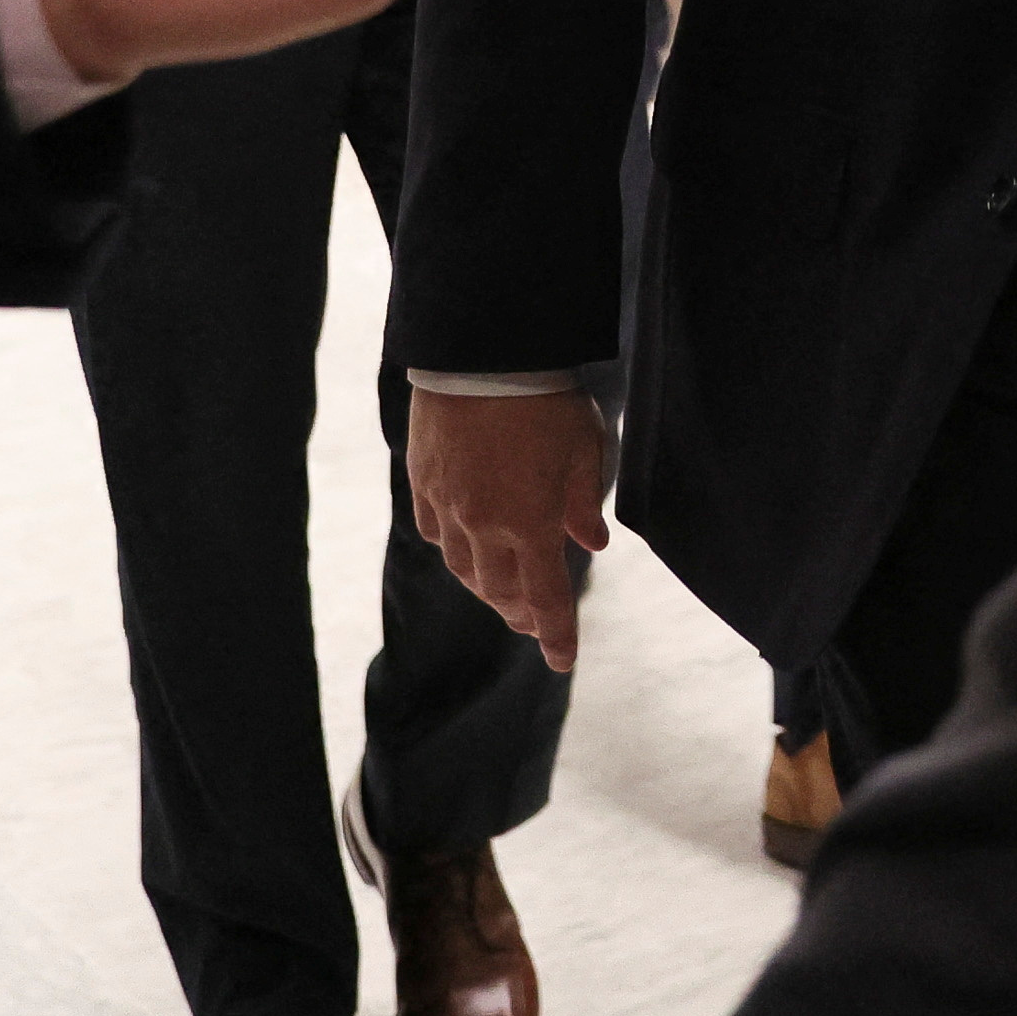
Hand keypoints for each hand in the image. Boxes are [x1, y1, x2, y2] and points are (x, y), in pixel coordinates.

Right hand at [407, 386, 610, 665]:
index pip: (546, 597)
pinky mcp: (423, 483)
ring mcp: (448, 507)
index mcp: (530, 524)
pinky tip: (466, 550)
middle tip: (533, 622)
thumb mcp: (585, 449)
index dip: (556, 633)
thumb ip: (586, 503)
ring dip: (488, 588)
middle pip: (500, 591)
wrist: (480, 354)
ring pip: (464, 569)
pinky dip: (456, 551)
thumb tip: (593, 544)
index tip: (562, 661)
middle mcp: (484, 526)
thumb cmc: (544, 400)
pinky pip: (437, 534)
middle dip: (520, 614)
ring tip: (503, 593)